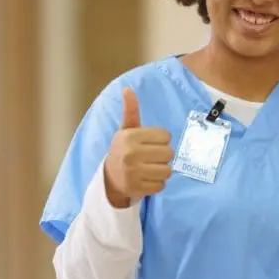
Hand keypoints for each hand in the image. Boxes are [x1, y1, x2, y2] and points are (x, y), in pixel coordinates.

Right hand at [103, 88, 174, 207]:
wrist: (109, 177)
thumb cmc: (123, 149)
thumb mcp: (126, 129)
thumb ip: (131, 110)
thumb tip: (127, 89)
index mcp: (129, 136)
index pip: (166, 136)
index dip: (162, 140)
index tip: (151, 143)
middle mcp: (130, 154)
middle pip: (169, 153)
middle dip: (163, 156)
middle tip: (152, 157)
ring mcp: (133, 173)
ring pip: (167, 171)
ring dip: (162, 170)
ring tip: (151, 168)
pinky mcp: (137, 189)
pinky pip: (161, 185)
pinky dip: (157, 183)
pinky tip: (148, 179)